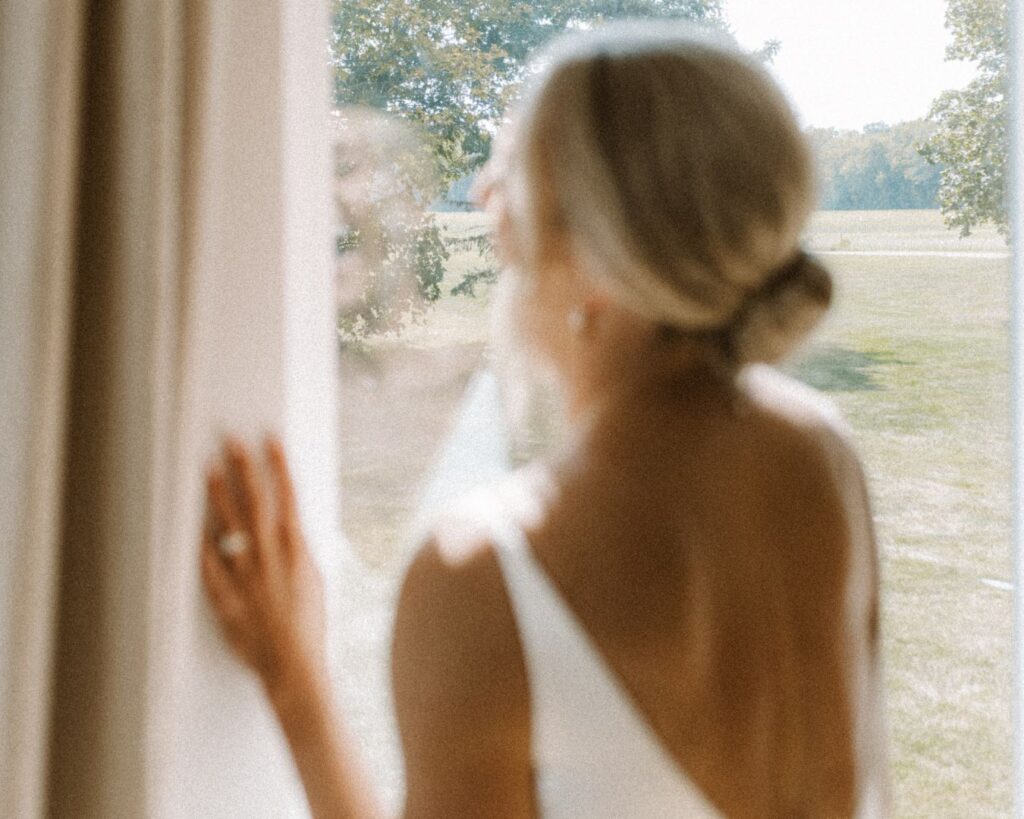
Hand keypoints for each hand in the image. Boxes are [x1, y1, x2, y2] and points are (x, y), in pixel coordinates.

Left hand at [201, 436, 327, 703]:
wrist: (294, 664)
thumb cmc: (311, 623)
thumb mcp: (315, 578)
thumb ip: (299, 549)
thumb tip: (289, 524)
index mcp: (297, 549)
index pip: (286, 496)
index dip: (277, 466)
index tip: (270, 440)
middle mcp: (269, 556)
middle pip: (254, 502)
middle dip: (244, 468)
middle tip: (232, 441)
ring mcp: (245, 575)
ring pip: (229, 526)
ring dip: (219, 496)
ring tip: (209, 470)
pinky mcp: (226, 597)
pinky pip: (209, 564)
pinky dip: (202, 543)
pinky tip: (195, 524)